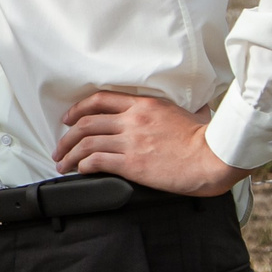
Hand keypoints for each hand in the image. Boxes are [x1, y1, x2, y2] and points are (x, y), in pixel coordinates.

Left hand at [52, 91, 248, 197]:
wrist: (213, 157)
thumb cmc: (206, 138)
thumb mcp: (188, 112)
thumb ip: (174, 110)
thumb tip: (189, 107)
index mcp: (144, 105)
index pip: (100, 100)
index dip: (78, 109)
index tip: (68, 119)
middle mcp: (133, 120)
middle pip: (86, 123)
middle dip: (66, 137)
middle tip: (59, 148)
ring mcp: (131, 142)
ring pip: (86, 144)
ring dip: (69, 155)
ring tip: (62, 164)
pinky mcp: (132, 163)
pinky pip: (97, 161)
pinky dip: (83, 166)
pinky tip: (80, 171)